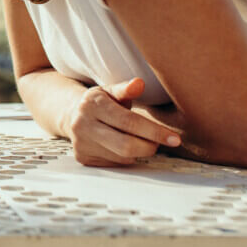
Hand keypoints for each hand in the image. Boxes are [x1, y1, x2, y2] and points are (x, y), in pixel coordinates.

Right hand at [63, 78, 181, 165]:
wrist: (71, 114)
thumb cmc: (100, 103)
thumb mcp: (111, 91)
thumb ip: (126, 89)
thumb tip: (139, 83)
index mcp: (92, 104)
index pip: (129, 122)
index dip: (154, 132)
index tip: (174, 139)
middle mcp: (82, 124)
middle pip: (126, 145)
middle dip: (149, 146)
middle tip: (157, 143)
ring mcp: (81, 143)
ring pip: (122, 157)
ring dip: (138, 152)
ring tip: (138, 141)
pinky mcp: (83, 158)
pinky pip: (114, 164)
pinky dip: (125, 158)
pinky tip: (121, 147)